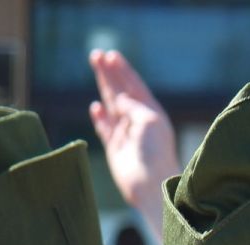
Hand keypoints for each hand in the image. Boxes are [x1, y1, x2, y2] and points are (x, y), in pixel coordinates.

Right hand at [88, 49, 178, 234]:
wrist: (150, 184)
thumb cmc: (155, 152)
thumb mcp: (148, 120)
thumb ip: (132, 106)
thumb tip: (116, 101)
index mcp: (151, 113)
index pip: (135, 86)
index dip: (123, 70)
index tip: (111, 55)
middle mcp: (138, 122)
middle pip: (120, 92)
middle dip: (109, 74)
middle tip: (96, 55)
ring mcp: (126, 135)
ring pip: (111, 105)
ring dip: (103, 87)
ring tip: (94, 71)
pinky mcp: (115, 149)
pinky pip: (105, 128)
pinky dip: (100, 117)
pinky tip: (95, 106)